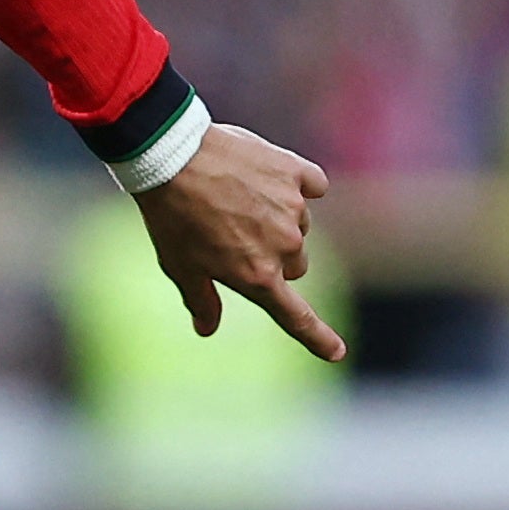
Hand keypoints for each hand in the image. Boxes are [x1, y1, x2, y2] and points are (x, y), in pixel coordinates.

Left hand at [136, 120, 345, 362]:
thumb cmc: (171, 216)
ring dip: (280, 218)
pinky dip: (298, 184)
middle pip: (296, 264)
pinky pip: (313, 185)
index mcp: (257, 276)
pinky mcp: (295, 172)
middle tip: (236, 236)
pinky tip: (270, 175)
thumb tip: (206, 329)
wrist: (171, 156)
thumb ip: (200, 300)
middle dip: (275, 257)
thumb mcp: (179, 266)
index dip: (318, 338)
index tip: (338, 353)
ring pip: (300, 225)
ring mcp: (294, 208)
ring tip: (237, 198)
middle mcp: (284, 246)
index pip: (295, 317)